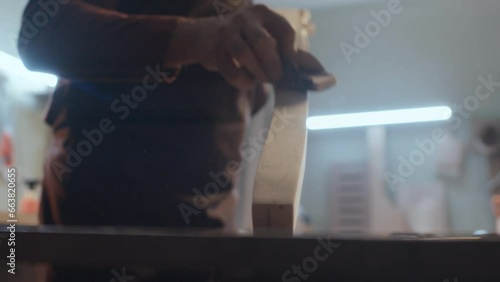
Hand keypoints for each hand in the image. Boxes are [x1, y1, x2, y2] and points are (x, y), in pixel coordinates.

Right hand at [182, 5, 296, 88]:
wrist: (201, 36)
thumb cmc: (240, 39)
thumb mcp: (261, 35)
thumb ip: (284, 49)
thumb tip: (318, 69)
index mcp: (262, 14)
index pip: (284, 29)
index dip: (290, 51)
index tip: (290, 65)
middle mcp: (245, 18)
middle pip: (263, 42)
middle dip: (272, 65)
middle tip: (276, 77)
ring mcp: (227, 32)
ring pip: (245, 55)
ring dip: (257, 72)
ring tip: (261, 79)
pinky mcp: (214, 49)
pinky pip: (231, 70)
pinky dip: (242, 80)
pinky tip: (247, 81)